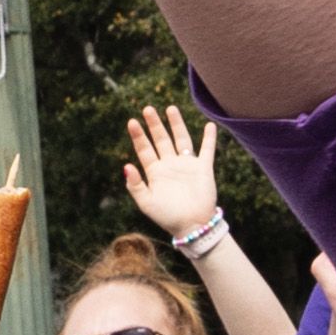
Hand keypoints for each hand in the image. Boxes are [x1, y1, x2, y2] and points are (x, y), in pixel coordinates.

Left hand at [124, 103, 221, 234]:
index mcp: (155, 172)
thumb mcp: (147, 203)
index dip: (139, 136)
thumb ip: (136, 185)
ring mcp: (187, 165)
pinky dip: (209, 138)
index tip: (132, 122)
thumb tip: (126, 166)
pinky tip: (209, 125)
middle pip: (161, 140)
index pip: (145, 150)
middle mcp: (170, 165)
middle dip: (154, 125)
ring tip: (170, 108)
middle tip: (147, 108)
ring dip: (176, 124)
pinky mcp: (203, 168)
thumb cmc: (168, 217)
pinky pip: (207, 150)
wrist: (192, 226)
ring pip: (181, 139)